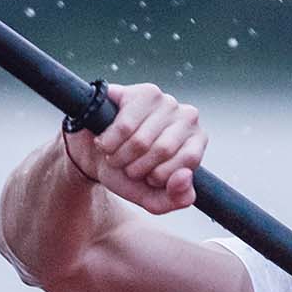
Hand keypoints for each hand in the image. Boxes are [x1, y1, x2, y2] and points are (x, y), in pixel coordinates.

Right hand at [73, 81, 203, 213]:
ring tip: (116, 155)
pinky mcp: (141, 93)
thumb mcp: (153, 197)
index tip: (149, 176)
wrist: (95, 155)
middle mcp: (187, 117)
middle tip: (128, 166)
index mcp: (197, 142)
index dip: (160, 176)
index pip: (188, 162)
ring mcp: (166, 102)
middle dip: (136, 168)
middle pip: (162, 150)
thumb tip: (185, 176)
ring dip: (120, 157)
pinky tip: (106, 141)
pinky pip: (124, 126)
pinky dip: (109, 143)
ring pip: (140, 140)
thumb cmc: (129, 171)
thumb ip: (176, 199)